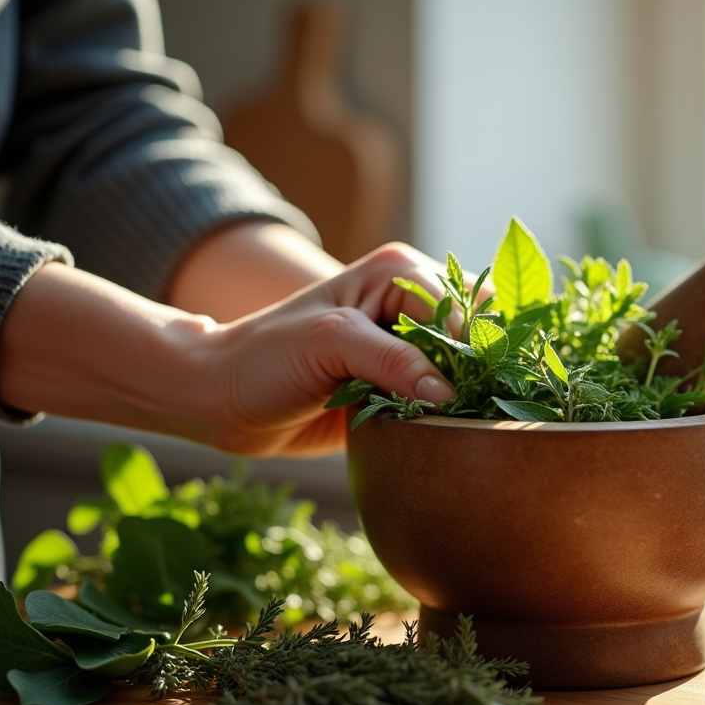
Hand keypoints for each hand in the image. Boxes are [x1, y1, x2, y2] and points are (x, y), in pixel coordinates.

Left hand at [203, 243, 486, 455]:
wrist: (224, 401)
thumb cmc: (265, 359)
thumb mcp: (329, 344)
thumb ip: (393, 361)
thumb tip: (449, 395)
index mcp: (400, 273)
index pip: (466, 307)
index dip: (475, 350)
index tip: (473, 393)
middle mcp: (413, 304)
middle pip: (479, 334)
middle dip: (481, 372)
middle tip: (472, 410)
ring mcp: (410, 347)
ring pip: (469, 370)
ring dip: (469, 397)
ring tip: (461, 424)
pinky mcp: (404, 385)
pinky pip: (447, 399)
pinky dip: (452, 415)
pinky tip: (448, 431)